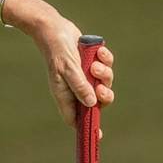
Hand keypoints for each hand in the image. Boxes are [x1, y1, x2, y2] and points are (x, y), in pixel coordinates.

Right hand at [26, 10, 115, 129]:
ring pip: (104, 84)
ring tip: (95, 63)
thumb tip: (92, 104)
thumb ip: (80, 86)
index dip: (88, 127)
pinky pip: (107, 66)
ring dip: (104, 74)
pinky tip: (99, 51)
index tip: (98, 135)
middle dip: (103, 96)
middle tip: (101, 87)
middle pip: (97, 103)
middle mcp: (76, 88)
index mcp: (65, 95)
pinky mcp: (93, 63)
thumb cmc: (57, 49)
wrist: (55, 27)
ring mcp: (86, 76)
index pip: (77, 118)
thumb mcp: (67, 69)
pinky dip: (106, 59)